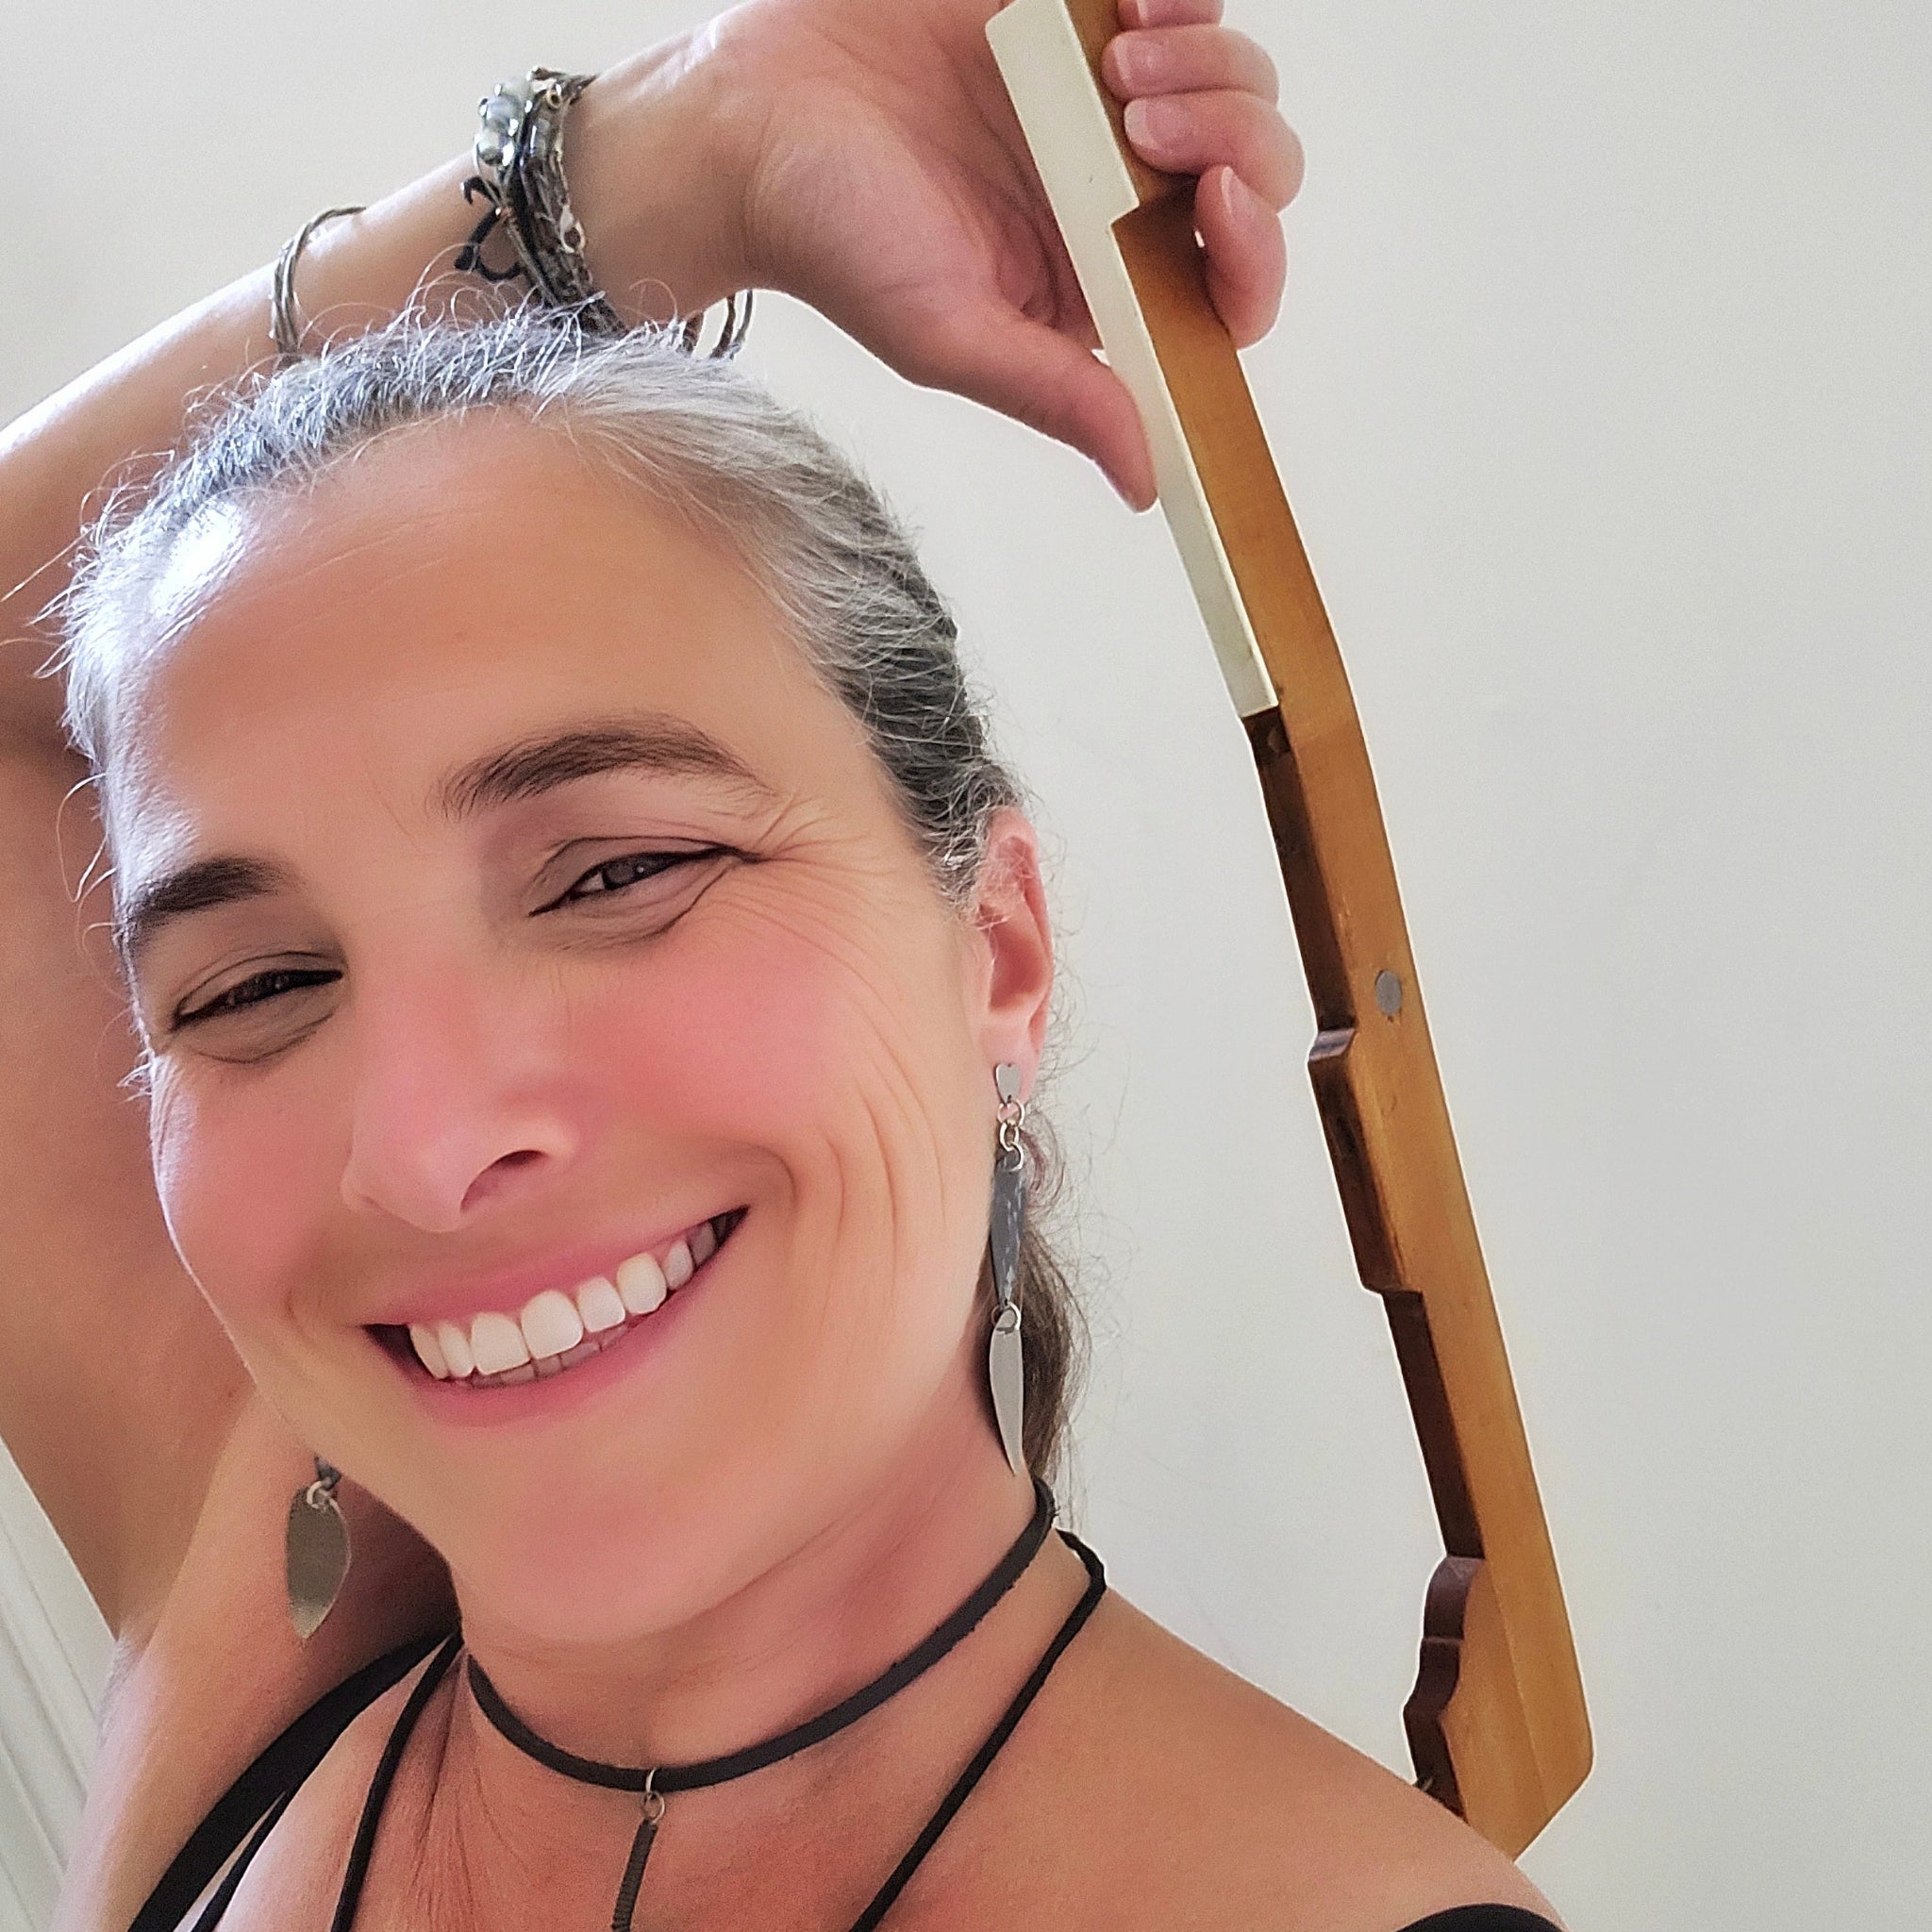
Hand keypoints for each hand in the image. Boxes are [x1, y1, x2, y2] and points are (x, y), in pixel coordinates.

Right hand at [693, 0, 1300, 507]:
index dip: (1253, 250)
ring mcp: (1102, 108)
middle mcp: (1116, 203)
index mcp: (1099, 289)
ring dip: (1210, 64)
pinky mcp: (1075, 20)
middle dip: (1232, 136)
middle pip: (1258, 174)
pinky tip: (1131, 7)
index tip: (1216, 197)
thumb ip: (1058, 396)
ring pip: (1235, 82)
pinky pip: (1182, 1)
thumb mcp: (947, 338)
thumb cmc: (831, 238)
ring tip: (1117, 65)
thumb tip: (1150, 481)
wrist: (750, 116)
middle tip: (1137, 116)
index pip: (1228, 290)